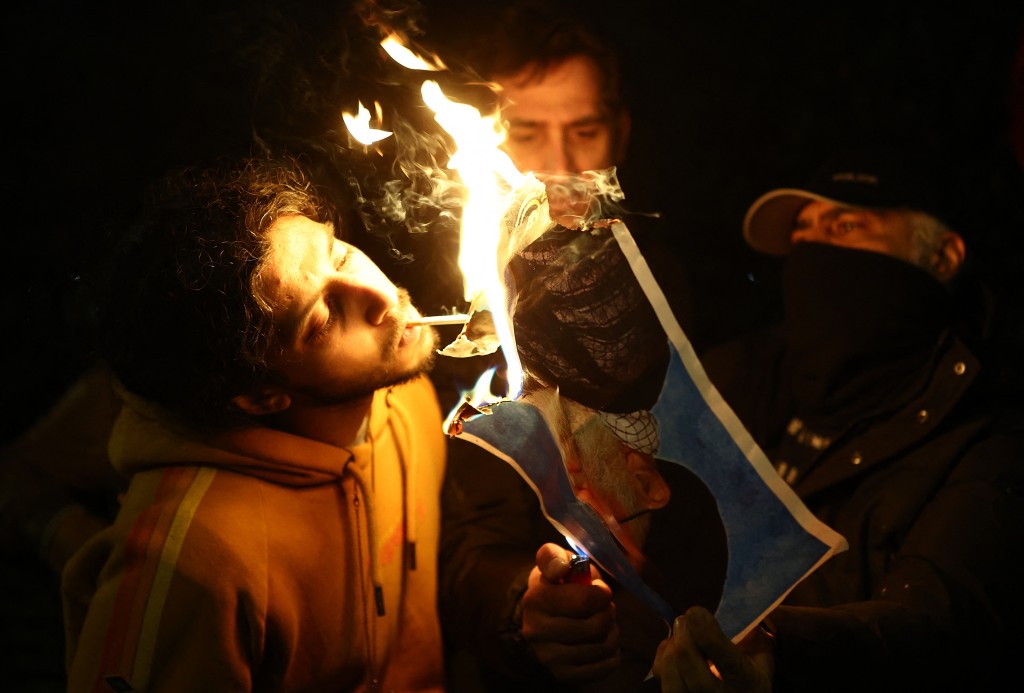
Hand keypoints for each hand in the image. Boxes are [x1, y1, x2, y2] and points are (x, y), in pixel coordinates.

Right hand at [520, 543, 620, 681]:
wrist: (540, 618)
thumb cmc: (555, 585)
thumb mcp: (552, 563)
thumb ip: (553, 557)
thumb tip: (560, 566)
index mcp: (535, 600)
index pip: (584, 601)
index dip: (602, 593)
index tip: (600, 590)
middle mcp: (537, 631)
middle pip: (596, 627)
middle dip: (608, 613)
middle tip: (605, 607)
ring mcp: (548, 657)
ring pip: (602, 647)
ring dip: (612, 632)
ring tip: (605, 623)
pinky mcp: (562, 675)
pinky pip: (604, 668)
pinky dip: (612, 654)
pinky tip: (604, 641)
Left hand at [653, 606, 773, 692]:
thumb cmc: (752, 672)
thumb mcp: (761, 654)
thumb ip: (750, 632)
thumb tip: (732, 605)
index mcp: (747, 681)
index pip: (727, 660)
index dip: (707, 633)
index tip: (696, 611)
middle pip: (691, 666)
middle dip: (684, 636)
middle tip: (685, 618)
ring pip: (672, 675)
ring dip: (672, 646)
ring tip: (680, 633)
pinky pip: (661, 675)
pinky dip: (663, 655)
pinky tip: (674, 647)